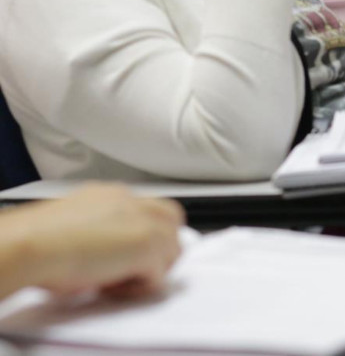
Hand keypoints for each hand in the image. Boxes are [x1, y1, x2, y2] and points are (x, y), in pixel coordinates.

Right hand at [11, 185, 183, 297]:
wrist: (33, 243)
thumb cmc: (39, 239)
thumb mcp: (77, 223)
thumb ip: (103, 228)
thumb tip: (108, 251)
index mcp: (115, 195)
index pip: (153, 209)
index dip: (147, 234)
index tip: (128, 253)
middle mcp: (135, 203)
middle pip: (172, 224)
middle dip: (158, 249)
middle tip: (128, 269)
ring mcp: (147, 223)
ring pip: (171, 252)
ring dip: (148, 270)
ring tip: (113, 279)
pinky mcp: (148, 248)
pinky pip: (159, 278)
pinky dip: (138, 288)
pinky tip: (110, 287)